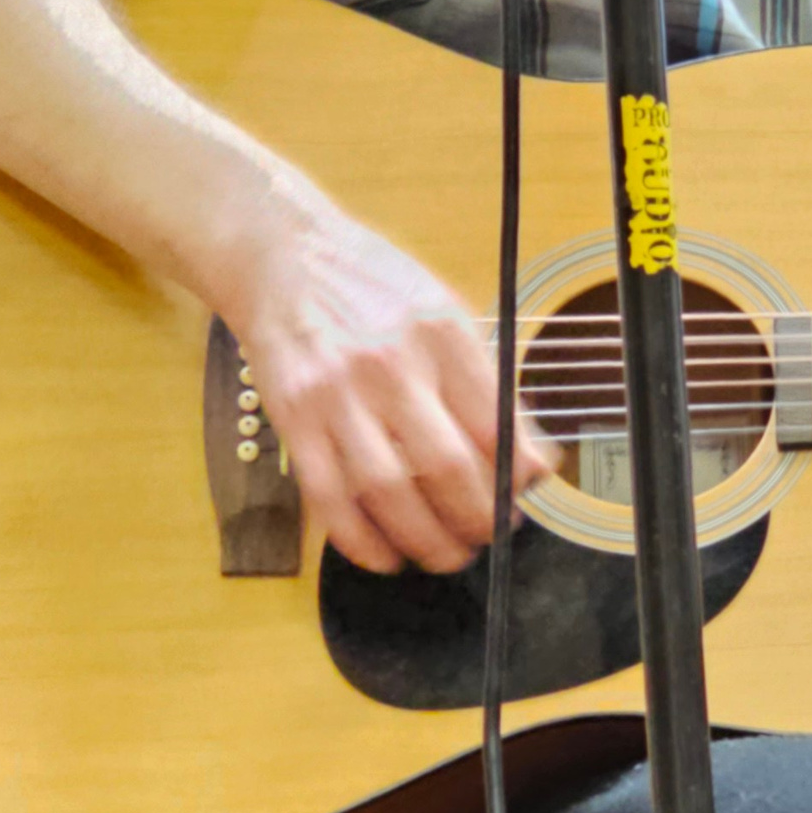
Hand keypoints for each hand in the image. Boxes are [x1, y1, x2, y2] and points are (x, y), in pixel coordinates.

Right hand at [230, 211, 554, 575]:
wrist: (282, 258)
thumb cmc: (371, 287)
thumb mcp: (444, 312)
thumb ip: (486, 381)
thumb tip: (529, 456)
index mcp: (440, 333)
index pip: (493, 425)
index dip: (514, 479)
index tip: (519, 501)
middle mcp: (389, 363)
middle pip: (445, 467)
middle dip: (475, 519)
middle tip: (486, 536)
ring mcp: (336, 393)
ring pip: (387, 491)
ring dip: (423, 539)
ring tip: (444, 555)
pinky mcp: (293, 417)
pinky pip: (329, 495)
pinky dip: (360, 539)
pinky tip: (384, 555)